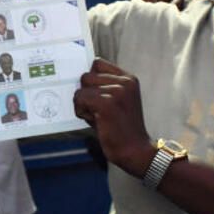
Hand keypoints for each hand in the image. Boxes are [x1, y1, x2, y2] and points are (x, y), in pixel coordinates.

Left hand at [72, 58, 153, 176]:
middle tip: (97, 110)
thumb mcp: (117, 101)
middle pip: (86, 75)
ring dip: (83, 104)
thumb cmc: (121, 129)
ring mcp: (116, 91)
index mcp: (128, 79)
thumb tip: (78, 82)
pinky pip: (80, 99)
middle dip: (86, 93)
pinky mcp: (106, 103)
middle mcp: (124, 82)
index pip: (97, 63)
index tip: (94, 93)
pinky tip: (94, 121)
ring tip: (97, 117)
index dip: (91, 79)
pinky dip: (81, 111)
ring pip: (81, 88)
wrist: (135, 150)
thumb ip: (102, 88)